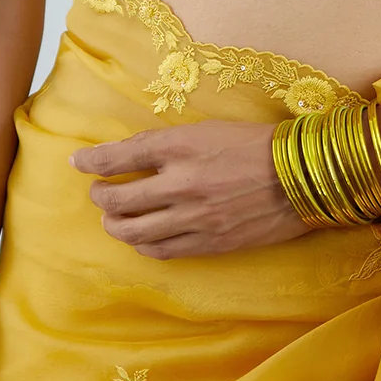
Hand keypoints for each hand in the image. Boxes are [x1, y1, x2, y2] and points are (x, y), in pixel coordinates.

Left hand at [70, 121, 308, 257]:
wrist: (301, 177)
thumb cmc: (256, 145)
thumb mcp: (209, 129)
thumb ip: (169, 144)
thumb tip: (131, 155)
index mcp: (181, 145)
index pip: (120, 155)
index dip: (92, 161)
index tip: (78, 163)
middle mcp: (181, 182)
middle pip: (118, 198)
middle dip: (100, 196)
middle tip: (99, 192)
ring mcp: (193, 217)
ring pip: (132, 231)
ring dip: (114, 225)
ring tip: (114, 219)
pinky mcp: (207, 243)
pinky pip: (160, 250)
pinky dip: (143, 244)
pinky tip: (142, 237)